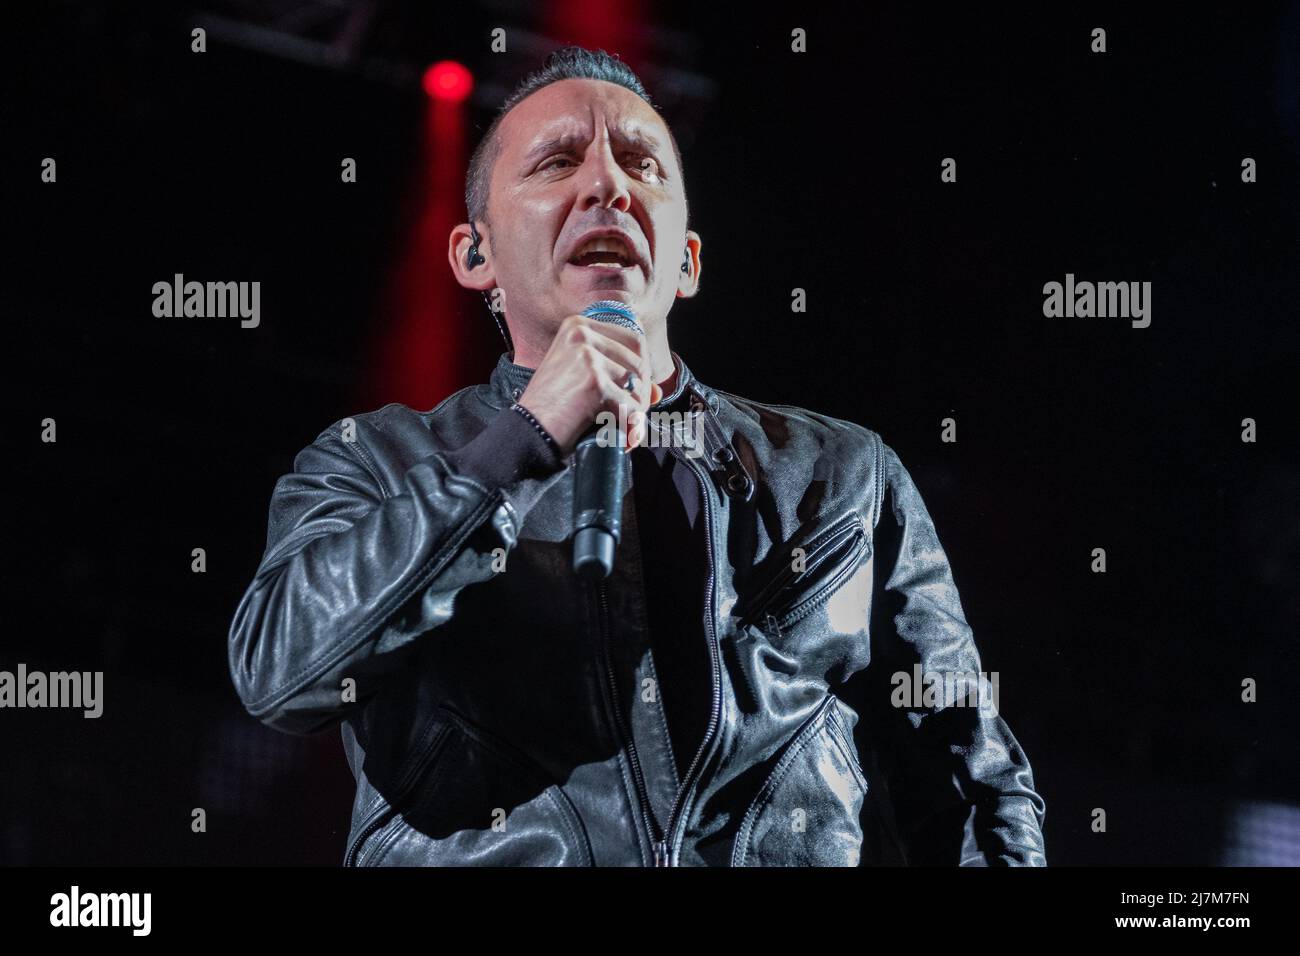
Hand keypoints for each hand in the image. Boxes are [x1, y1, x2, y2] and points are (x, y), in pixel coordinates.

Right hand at [517, 314, 662, 455]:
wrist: (527, 432)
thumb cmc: (552, 407)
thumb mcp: (582, 379)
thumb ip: (620, 377)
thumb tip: (657, 391)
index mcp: (578, 325)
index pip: (633, 338)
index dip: (641, 369)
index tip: (634, 392)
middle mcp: (582, 333)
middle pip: (639, 361)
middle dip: (641, 393)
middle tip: (630, 417)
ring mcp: (588, 356)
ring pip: (637, 386)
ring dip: (635, 413)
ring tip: (620, 428)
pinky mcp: (594, 382)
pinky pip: (630, 407)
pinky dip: (628, 428)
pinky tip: (616, 438)